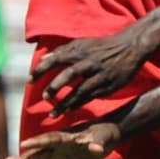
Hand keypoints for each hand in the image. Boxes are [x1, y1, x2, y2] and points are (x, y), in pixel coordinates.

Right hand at [0, 123, 121, 158]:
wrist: (104, 137)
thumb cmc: (103, 135)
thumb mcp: (102, 138)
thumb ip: (97, 143)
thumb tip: (96, 147)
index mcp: (66, 138)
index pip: (50, 140)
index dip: (38, 142)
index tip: (24, 145)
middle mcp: (56, 148)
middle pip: (37, 153)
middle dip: (22, 158)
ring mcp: (56, 158)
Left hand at [31, 33, 148, 115]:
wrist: (130, 47)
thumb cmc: (102, 47)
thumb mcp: (84, 44)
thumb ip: (64, 51)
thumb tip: (45, 58)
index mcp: (81, 50)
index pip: (57, 59)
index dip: (42, 69)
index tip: (29, 80)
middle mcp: (90, 62)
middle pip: (69, 74)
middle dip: (55, 86)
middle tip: (44, 97)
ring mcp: (100, 74)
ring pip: (80, 90)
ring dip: (65, 103)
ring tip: (52, 114)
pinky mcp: (109, 85)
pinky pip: (91, 97)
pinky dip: (79, 104)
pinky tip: (69, 111)